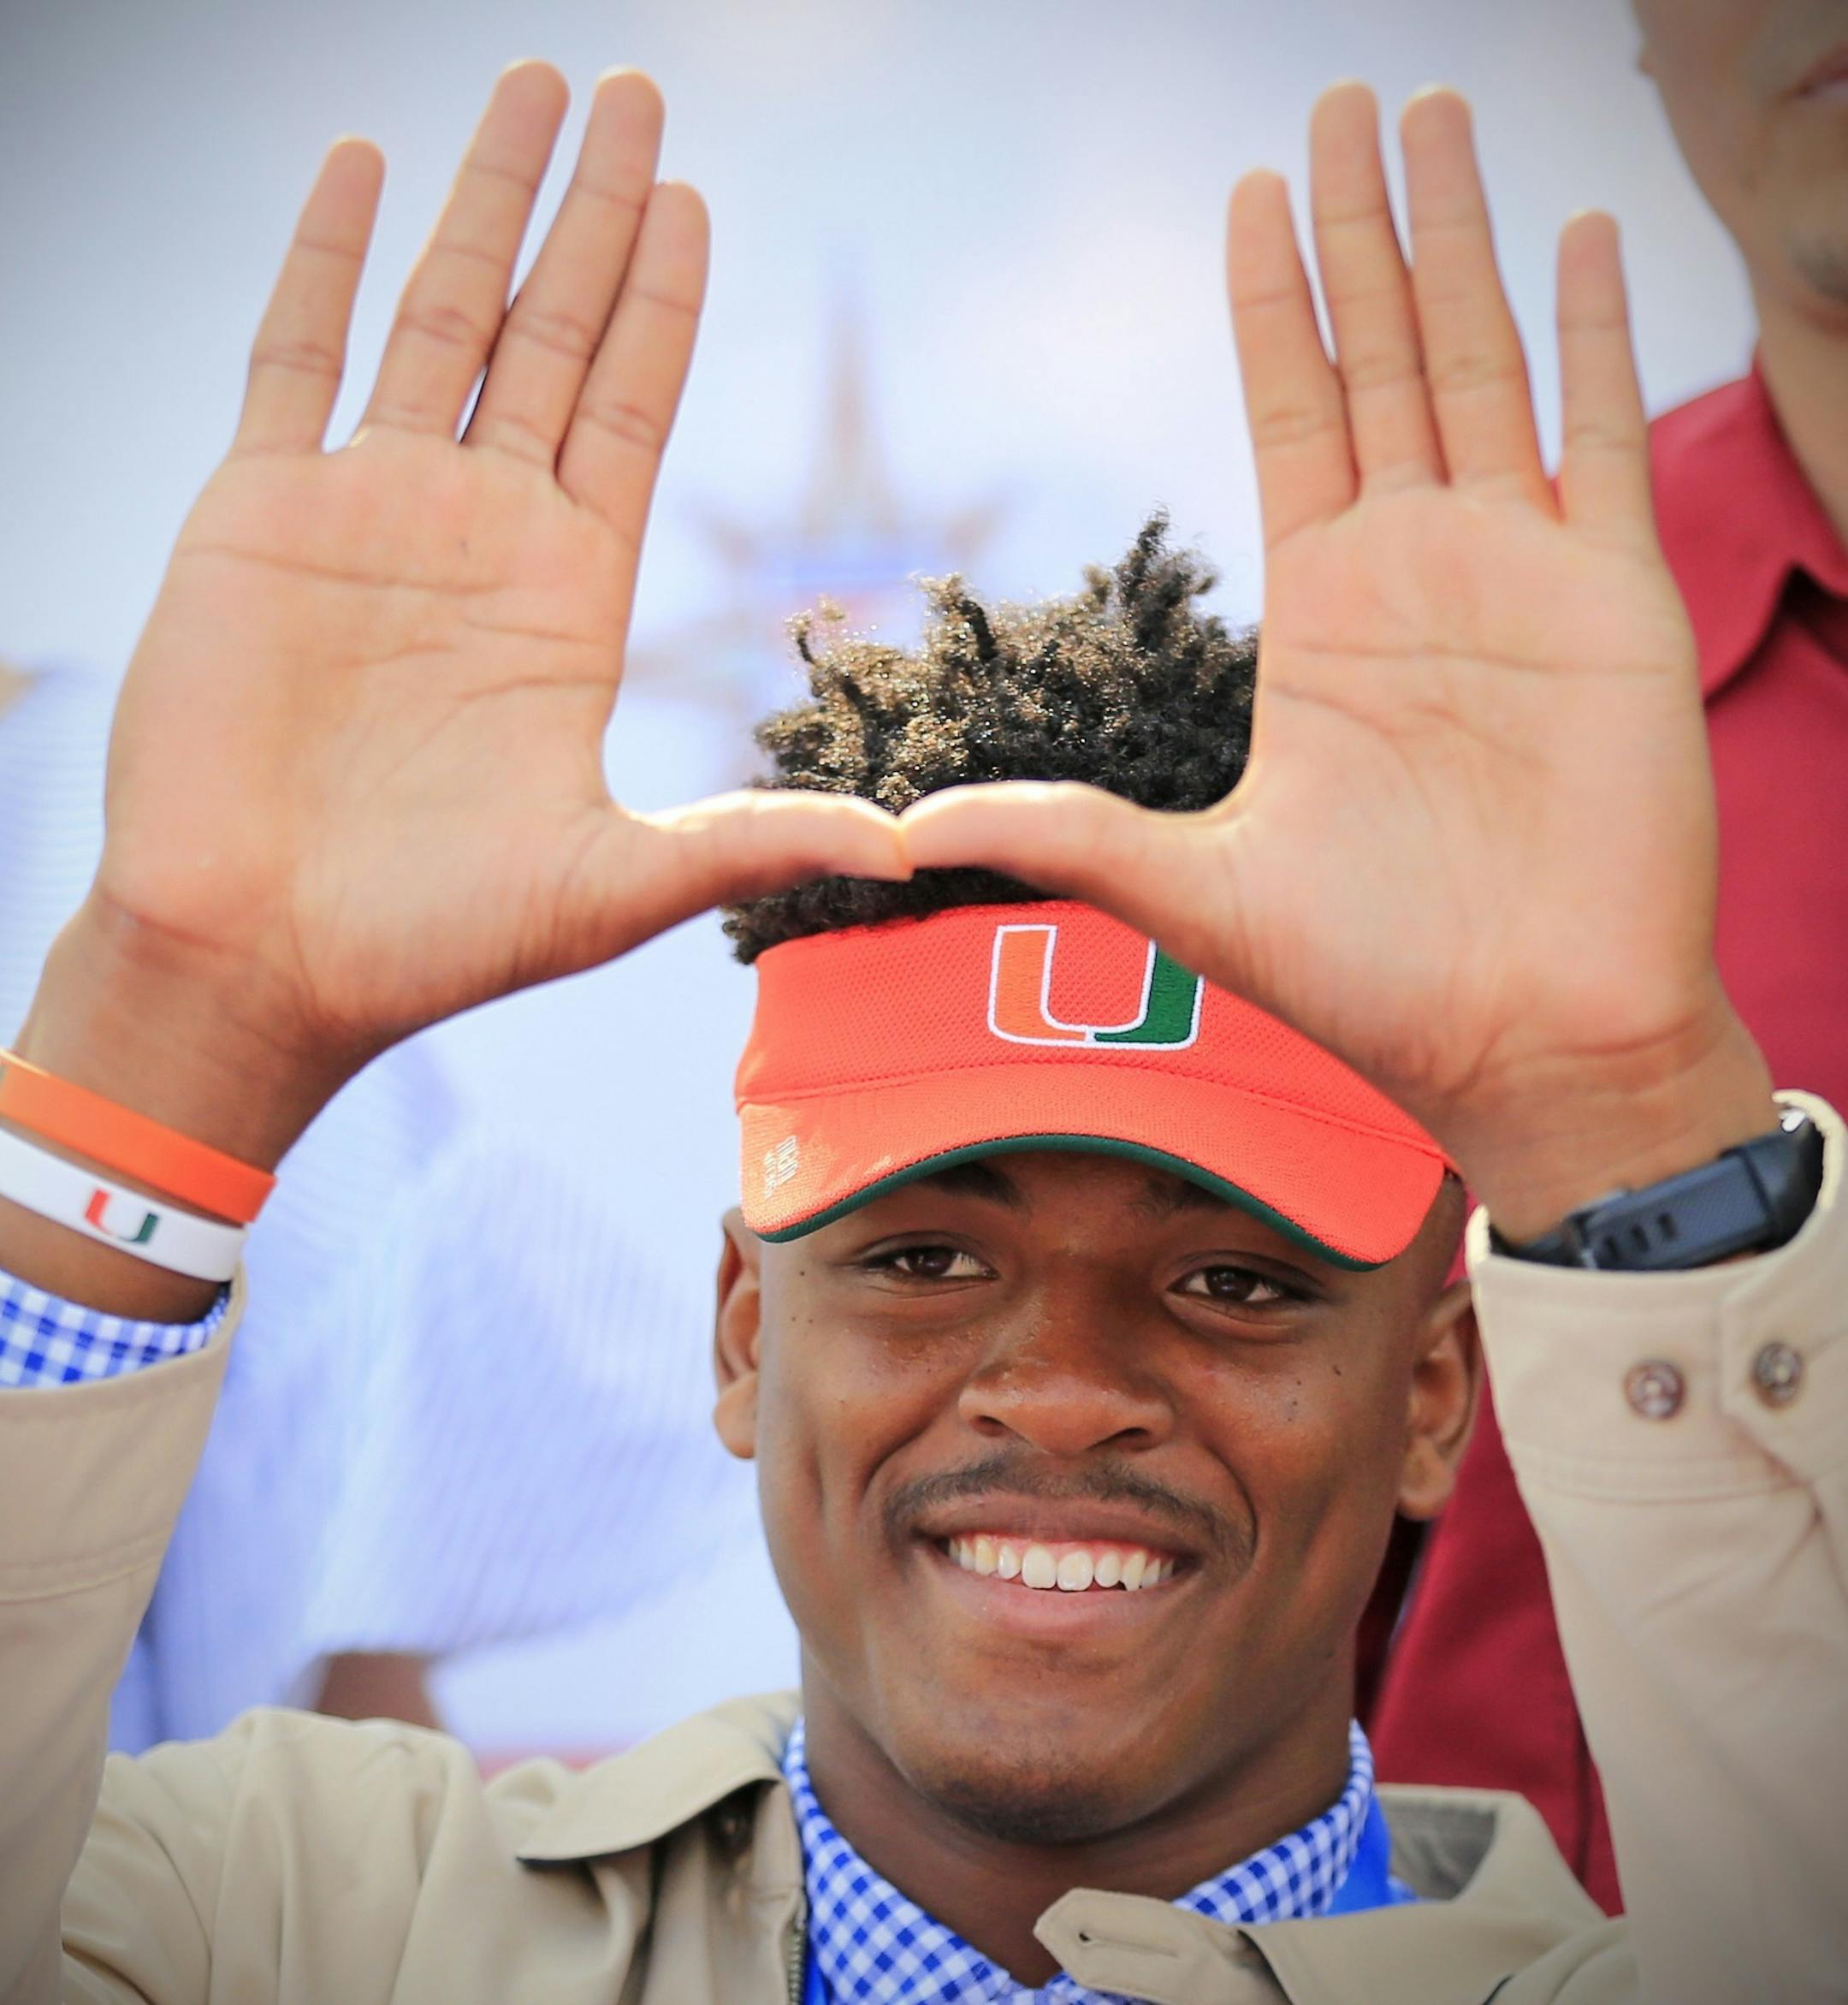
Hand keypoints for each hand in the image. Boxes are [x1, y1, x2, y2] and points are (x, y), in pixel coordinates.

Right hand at [32, 65, 901, 1167]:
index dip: (663, 301)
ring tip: (530, 87)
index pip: (631, 406)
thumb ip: (754, 840)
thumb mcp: (618, 885)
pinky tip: (364, 165)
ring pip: (437, 317)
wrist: (264, 963)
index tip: (694, 197)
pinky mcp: (257, 516)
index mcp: (568, 593)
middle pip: (552, 334)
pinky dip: (325, 258)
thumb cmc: (436, 940)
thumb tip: (914, 850)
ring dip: (484, 201)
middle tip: (636, 90)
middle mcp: (480, 532)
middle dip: (594, 212)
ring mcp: (369, 511)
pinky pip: (294, 354)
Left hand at [903, 85, 1772, 1234]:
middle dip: (1365, 227)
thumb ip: (1060, 834)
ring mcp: (1523, 573)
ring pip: (1487, 362)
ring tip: (1441, 116)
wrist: (1529, 1045)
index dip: (1274, 301)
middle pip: (1384, 355)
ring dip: (1464, 240)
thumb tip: (901, 833)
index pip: (1291, 412)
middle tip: (1345, 95)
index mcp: (1323, 613)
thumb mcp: (1191, 891)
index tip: (1251, 192)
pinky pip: (1606, 434)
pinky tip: (1575, 233)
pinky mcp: (1619, 602)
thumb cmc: (1373, 984)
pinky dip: (1600, 331)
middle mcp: (1419, 569)